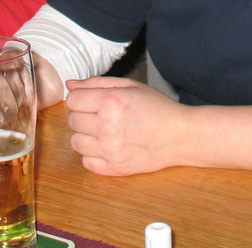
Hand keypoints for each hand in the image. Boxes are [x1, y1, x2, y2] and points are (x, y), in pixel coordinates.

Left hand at [65, 76, 189, 175]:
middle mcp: (108, 126)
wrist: (181, 136)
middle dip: (84, 116)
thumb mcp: (130, 86)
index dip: (80, 100)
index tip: (92, 102)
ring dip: (86, 136)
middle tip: (103, 116)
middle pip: (72, 121)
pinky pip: (86, 162)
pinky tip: (108, 147)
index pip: (72, 101)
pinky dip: (93, 155)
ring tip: (105, 132)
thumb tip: (70, 85)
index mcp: (111, 101)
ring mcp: (110, 150)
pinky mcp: (114, 169)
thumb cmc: (157, 108)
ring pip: (75, 142)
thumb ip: (97, 83)